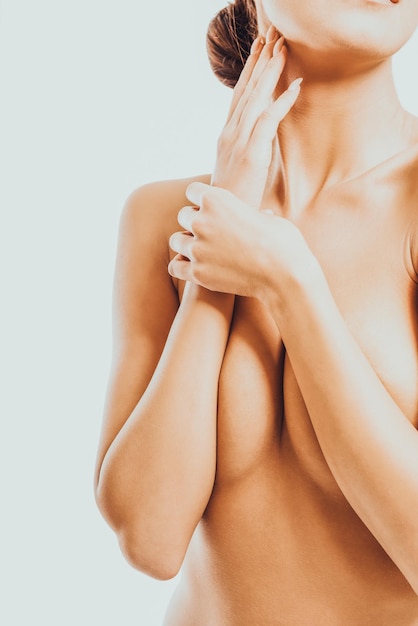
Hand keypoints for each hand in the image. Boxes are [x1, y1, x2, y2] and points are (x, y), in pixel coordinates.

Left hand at [168, 183, 315, 300]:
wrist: (284, 275)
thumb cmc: (283, 243)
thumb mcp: (267, 216)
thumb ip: (249, 212)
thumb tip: (258, 213)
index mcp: (217, 199)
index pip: (192, 191)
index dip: (202, 200)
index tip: (212, 210)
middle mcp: (202, 221)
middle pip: (183, 216)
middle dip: (195, 223)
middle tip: (211, 234)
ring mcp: (197, 248)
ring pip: (176, 241)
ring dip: (187, 245)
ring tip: (203, 252)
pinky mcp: (198, 273)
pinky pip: (175, 267)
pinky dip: (183, 267)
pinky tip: (196, 268)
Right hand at [211, 25, 301, 208]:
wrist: (217, 220)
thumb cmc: (230, 200)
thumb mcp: (236, 172)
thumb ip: (246, 154)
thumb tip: (259, 148)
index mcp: (227, 136)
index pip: (239, 96)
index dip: (250, 71)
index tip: (259, 48)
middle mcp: (230, 133)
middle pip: (247, 89)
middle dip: (260, 60)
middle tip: (271, 34)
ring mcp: (238, 142)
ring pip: (256, 98)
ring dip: (271, 71)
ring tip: (283, 47)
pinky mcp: (251, 154)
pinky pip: (268, 121)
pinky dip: (283, 101)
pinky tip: (296, 85)